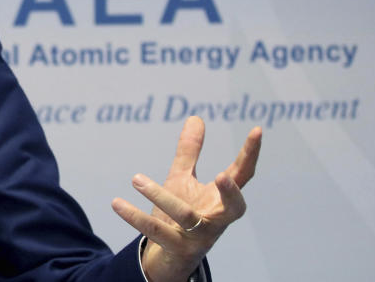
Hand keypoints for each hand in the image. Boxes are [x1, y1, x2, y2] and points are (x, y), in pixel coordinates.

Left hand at [110, 116, 261, 281]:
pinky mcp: (177, 248)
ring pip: (185, 217)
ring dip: (160, 196)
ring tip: (136, 178)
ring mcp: (199, 236)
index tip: (257, 129)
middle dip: (231, 194)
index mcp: (221, 199)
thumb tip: (196, 117)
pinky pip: (156, 232)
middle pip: (233, 208)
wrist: (171, 256)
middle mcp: (216, 219)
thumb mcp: (184, 179)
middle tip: (222, 176)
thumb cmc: (183, 212)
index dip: (251, 153)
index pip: (242, 174)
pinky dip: (135, 217)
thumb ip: (190, 152)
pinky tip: (117, 203)